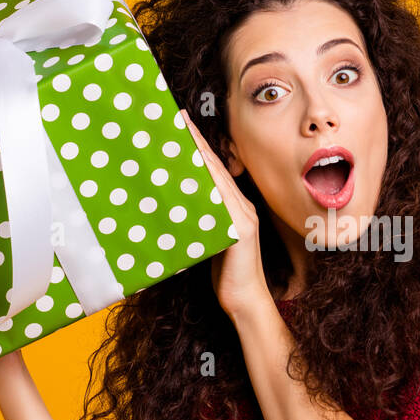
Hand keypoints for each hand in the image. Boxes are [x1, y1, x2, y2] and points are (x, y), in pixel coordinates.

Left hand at [181, 109, 270, 318]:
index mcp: (235, 209)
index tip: (181, 125)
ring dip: (199, 154)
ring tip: (181, 133)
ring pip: (218, 178)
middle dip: (197, 141)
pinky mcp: (241, 229)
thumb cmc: (226, 277)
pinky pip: (222, 199)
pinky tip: (194, 167)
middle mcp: (242, 207)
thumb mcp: (208, 243)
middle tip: (177, 118)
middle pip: (216, 167)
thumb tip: (174, 208)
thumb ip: (199, 223)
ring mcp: (243, 217)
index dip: (198, 146)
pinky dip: (208, 181)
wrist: (245, 301)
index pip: (214, 171)